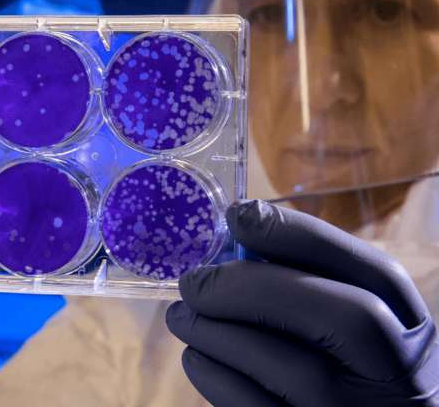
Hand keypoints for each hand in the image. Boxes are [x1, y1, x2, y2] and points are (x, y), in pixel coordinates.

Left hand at [166, 200, 438, 405]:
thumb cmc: (339, 371)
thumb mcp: (350, 327)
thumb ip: (309, 286)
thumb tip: (234, 242)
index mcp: (409, 330)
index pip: (375, 271)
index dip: (303, 237)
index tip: (239, 215)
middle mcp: (398, 376)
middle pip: (345, 317)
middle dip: (256, 287)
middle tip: (193, 280)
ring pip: (289, 368)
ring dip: (217, 332)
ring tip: (183, 315)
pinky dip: (214, 375)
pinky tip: (197, 355)